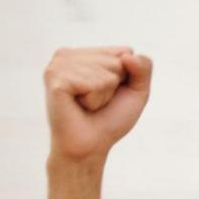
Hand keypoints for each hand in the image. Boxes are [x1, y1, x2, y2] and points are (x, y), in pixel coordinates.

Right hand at [44, 46, 152, 163]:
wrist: (90, 146)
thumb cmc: (110, 119)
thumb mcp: (136, 91)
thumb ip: (143, 68)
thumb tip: (128, 55)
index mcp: (83, 53)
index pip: (125, 52)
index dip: (126, 78)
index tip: (110, 93)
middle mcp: (67, 54)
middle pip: (117, 61)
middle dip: (115, 86)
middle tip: (97, 101)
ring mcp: (58, 64)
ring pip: (106, 72)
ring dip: (103, 95)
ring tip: (87, 104)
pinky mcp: (54, 77)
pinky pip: (94, 83)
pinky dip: (95, 99)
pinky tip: (79, 105)